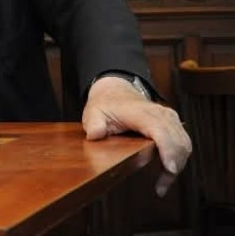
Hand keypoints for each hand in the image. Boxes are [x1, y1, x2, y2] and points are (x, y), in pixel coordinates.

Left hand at [82, 76, 191, 196]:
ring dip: (177, 164)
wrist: (115, 92)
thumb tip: (95, 134)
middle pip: (177, 141)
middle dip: (174, 165)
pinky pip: (182, 143)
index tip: (170, 168)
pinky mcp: (173, 124)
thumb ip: (94, 124)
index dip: (168, 149)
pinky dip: (179, 158)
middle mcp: (160, 114)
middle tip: (161, 186)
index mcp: (140, 112)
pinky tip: (167, 172)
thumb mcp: (93, 113)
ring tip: (162, 183)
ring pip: (184, 143)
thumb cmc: (106, 104)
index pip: (160, 130)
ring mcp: (169, 118)